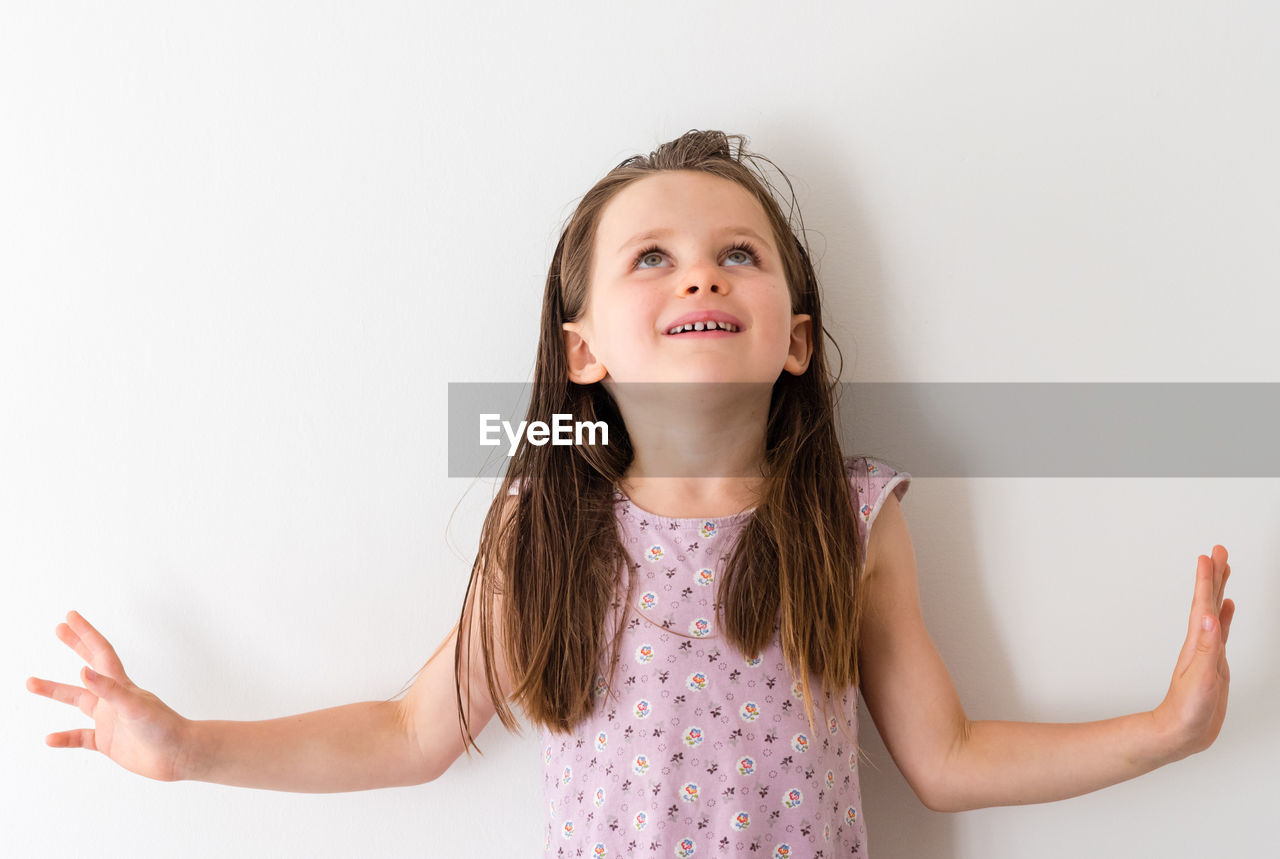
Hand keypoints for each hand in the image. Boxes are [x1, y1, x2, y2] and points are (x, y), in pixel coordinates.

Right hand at [26, 610, 192, 781]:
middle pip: (89, 666)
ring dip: (56, 691)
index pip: (100, 652)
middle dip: (76, 645)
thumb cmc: (163, 727)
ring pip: (78, 700)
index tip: (70, 617)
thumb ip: (109, 689)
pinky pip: (80, 736)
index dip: (85, 633)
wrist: (177, 755)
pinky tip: (49, 739)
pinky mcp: (108, 741)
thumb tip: (83, 671)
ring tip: (31, 682)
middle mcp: (113, 698)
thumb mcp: (134, 705)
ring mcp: (110, 718)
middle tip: (58, 629)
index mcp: (121, 684)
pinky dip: (64, 737)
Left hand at [1152, 545, 1234, 759]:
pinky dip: (1224, 617)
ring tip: (1224, 570)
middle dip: (1214, 575)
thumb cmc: (1187, 709)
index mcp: (1198, 643)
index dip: (1206, 580)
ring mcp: (1208, 651)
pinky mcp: (1215, 663)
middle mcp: (1201, 642)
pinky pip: (1221, 632)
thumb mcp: (1201, 678)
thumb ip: (1207, 648)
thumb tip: (1210, 616)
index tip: (1209, 555)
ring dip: (1219, 590)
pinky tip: (1226, 609)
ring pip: (1215, 613)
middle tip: (1219, 551)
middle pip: (1208, 602)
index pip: (1203, 604)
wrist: (1180, 733)